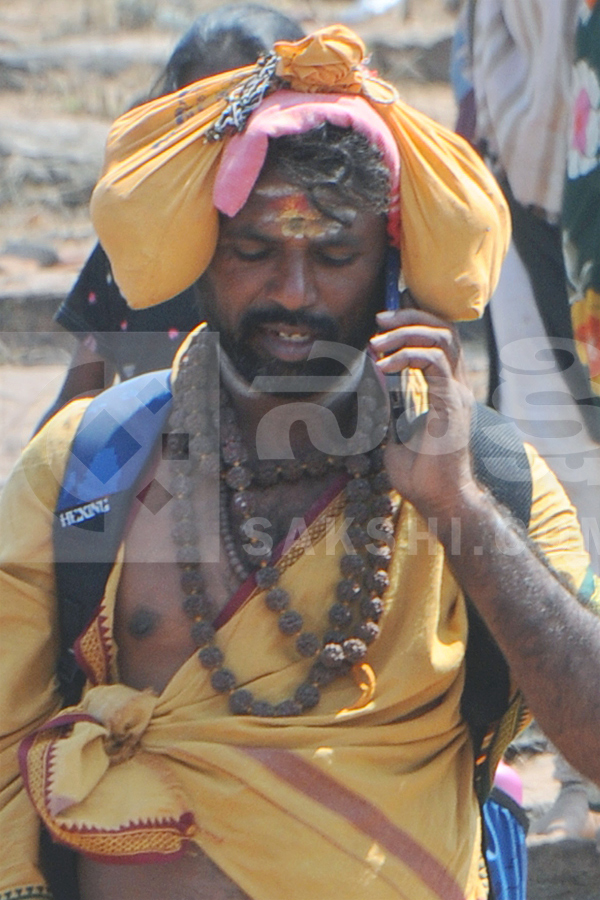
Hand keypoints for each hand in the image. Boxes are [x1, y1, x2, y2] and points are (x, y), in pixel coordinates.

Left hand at [370, 308, 479, 520]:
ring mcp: (456, 393)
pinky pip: (433, 362)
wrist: (438, 500)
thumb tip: (371, 377)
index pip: (439, 339)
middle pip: (444, 329)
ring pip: (442, 337)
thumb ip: (385, 404)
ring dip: (406, 332)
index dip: (416, 320)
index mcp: (446, 390)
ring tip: (377, 343)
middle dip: (410, 315)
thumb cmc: (420, 474)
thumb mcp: (392, 431)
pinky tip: (382, 368)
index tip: (386, 318)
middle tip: (380, 319)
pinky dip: (405, 356)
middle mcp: (456, 386)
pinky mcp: (451, 403)